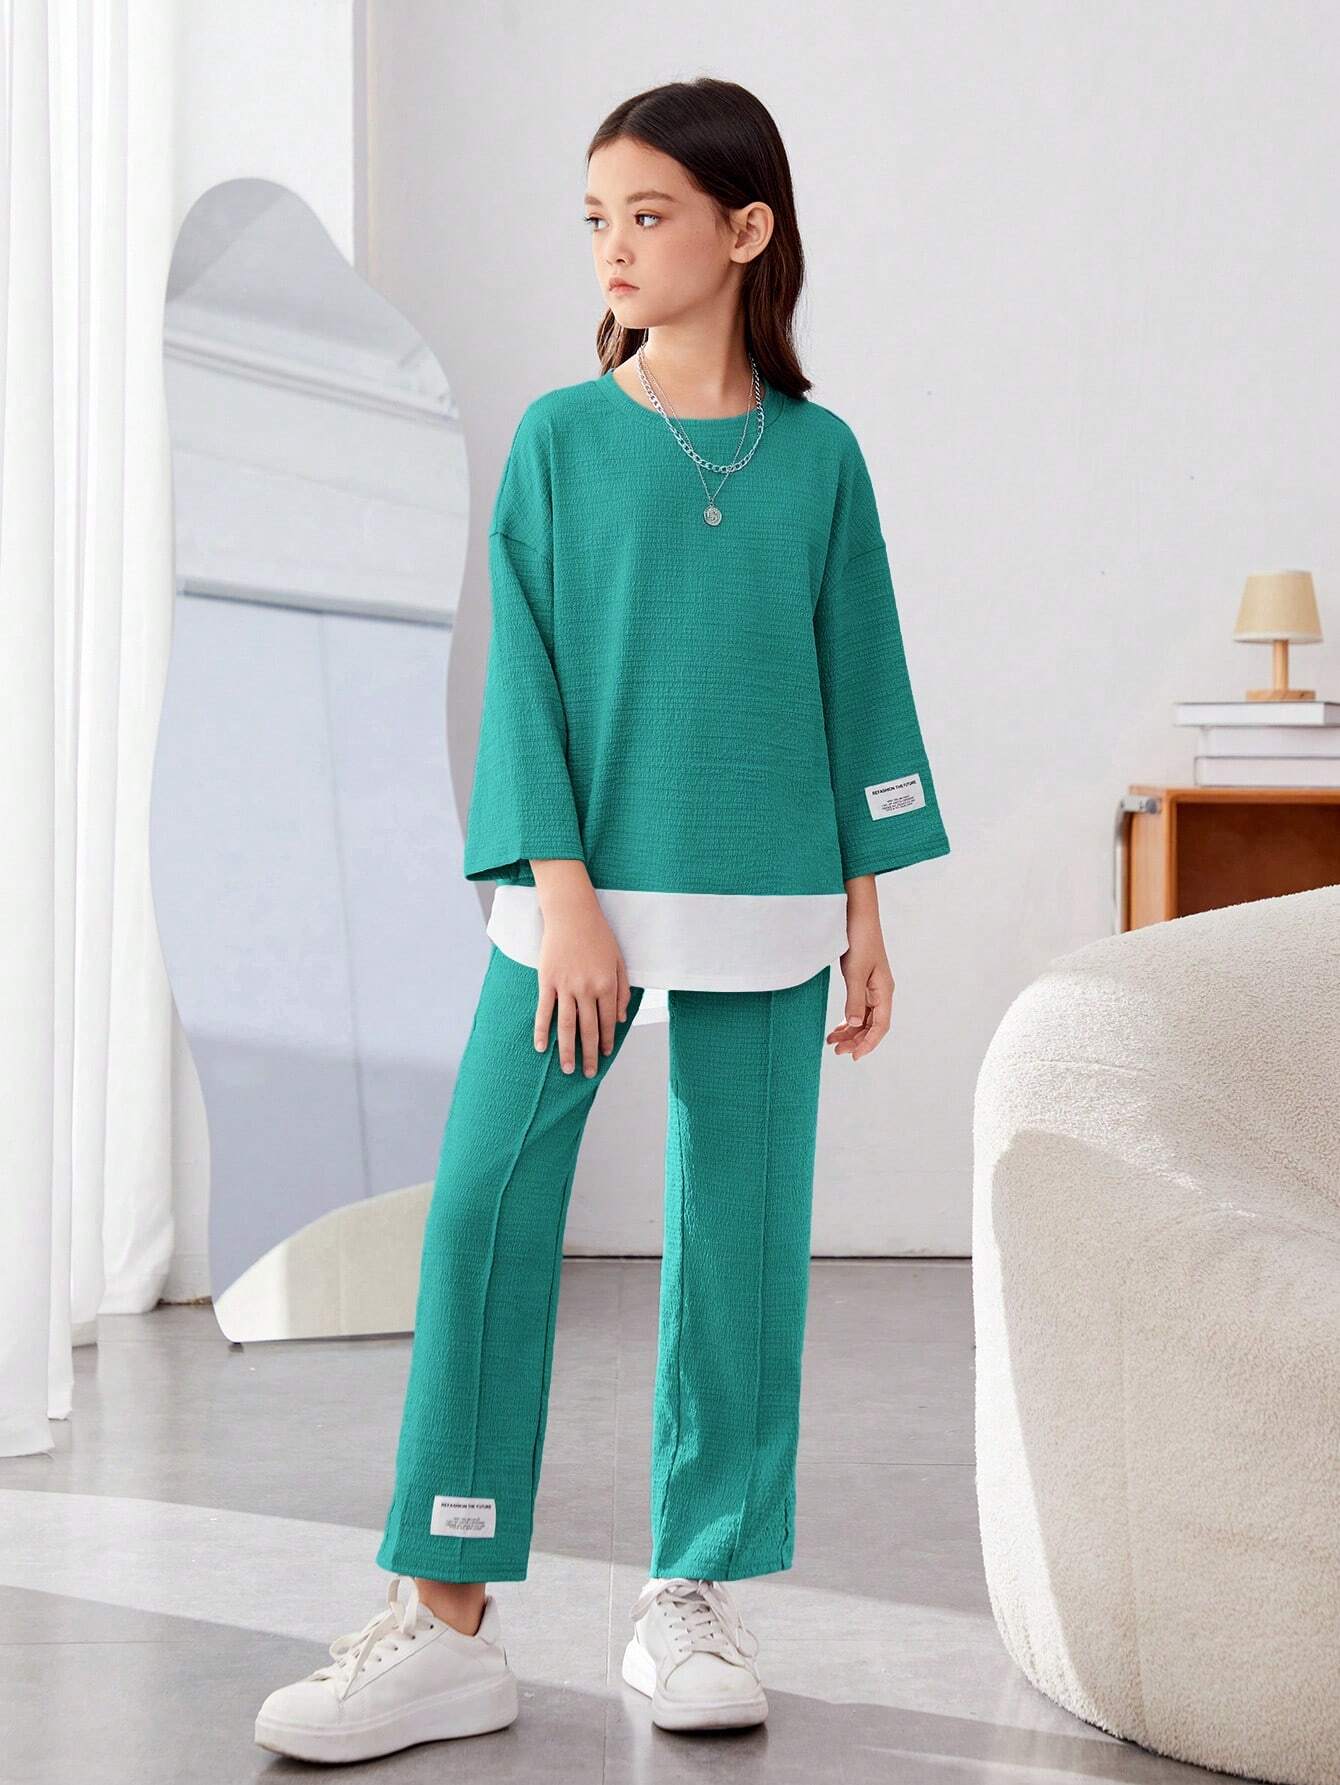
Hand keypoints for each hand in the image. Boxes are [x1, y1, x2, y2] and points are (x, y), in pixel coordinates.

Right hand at [530, 860, 630, 1076]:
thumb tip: (619, 1018)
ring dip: (568, 1050)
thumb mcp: (619, 960)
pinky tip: (541, 1047)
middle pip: (588, 1030)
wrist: (572, 913)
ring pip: (566, 1026)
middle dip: (590, 1055)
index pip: (607, 1022)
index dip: (606, 1041)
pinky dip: (542, 1031)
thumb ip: (622, 990)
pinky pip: (544, 1011)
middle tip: (588, 1074)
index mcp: (607, 985)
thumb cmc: (598, 935)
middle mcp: (587, 990)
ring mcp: (565, 987)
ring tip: (568, 1068)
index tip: (605, 1056)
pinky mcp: (547, 981)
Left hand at [827, 878, 894, 1060]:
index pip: (880, 1026)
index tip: (853, 1056)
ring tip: (832, 1042)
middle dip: (856, 1040)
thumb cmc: (859, 939)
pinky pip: (857, 1007)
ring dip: (850, 1031)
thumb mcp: (855, 971)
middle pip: (872, 1025)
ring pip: (864, 1018)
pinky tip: (836, 1027)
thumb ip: (854, 999)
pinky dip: (848, 1019)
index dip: (868, 1043)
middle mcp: (881, 991)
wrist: (857, 913)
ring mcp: (871, 986)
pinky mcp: (862, 980)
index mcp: (884, 990)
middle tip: (836, 1051)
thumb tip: (854, 1024)